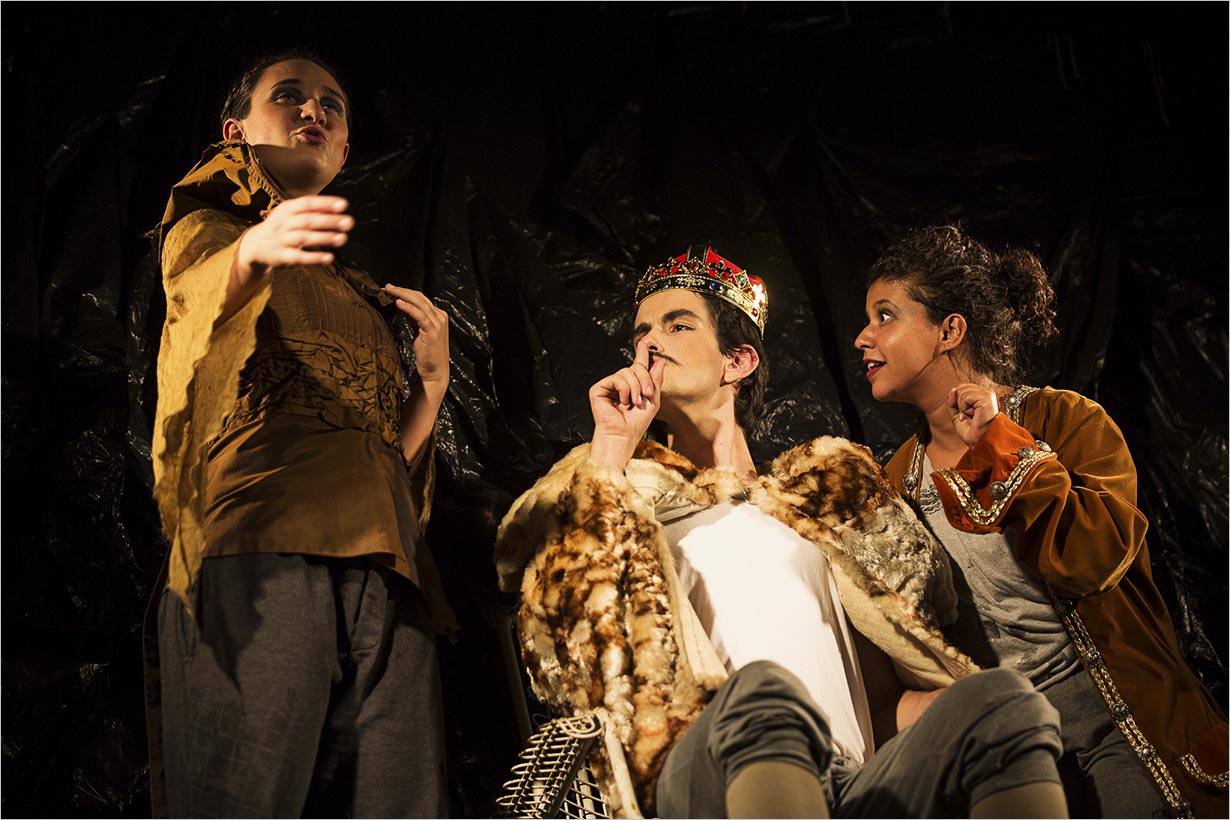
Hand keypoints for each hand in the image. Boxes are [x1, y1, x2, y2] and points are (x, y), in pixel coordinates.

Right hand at [237, 196, 352, 276]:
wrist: (255, 245)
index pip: (307, 203)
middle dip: (329, 221)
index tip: (344, 205)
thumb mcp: (291, 214)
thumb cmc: (281, 227)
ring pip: (303, 237)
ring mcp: (281, 239)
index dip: (325, 203)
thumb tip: (340, 206)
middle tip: (349, 222)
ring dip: (324, 238)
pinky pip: (298, 257)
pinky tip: (329, 258)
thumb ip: (312, 210)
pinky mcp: (281, 256)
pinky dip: (313, 258)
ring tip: (342, 238)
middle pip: (308, 220)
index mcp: (287, 209)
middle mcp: (283, 223)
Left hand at [383, 285, 449, 393]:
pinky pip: (420, 316)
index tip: (391, 289)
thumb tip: (402, 305)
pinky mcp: (433, 332)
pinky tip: (399, 303)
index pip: (421, 298)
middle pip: (420, 298)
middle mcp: (440, 317)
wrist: (435, 372)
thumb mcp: (419, 332)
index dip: (405, 292)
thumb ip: (414, 318)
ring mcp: (438, 324)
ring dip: (403, 295)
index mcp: (438, 316)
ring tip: (389, 291)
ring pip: (419, 303)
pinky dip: (409, 308)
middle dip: (402, 290)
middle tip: (387, 287)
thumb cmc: (427, 354)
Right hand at [588, 338, 665, 469]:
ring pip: (627, 371)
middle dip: (645, 379)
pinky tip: (623, 401)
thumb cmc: (637, 422)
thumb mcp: (654, 399)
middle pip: (636, 366)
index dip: (643, 353)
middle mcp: (621, 383)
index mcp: (633, 385)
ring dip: (636, 387)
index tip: (646, 342)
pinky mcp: (599, 388)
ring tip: (635, 402)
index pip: (639, 365)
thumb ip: (656, 379)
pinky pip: (617, 377)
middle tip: (647, 394)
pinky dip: (624, 389)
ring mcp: (610, 384)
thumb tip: (660, 360)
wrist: (623, 435)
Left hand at [947, 383, 999, 447]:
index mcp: (981, 394)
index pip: (960, 388)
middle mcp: (986, 392)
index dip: (957, 402)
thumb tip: (953, 389)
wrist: (981, 443)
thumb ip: (952, 402)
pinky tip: (974, 415)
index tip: (965, 415)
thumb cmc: (973, 433)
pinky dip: (964, 408)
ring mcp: (987, 394)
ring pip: (960, 391)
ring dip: (962, 408)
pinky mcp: (986, 398)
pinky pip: (965, 396)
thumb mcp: (957, 416)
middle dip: (959, 405)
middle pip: (959, 388)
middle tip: (969, 416)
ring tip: (972, 416)